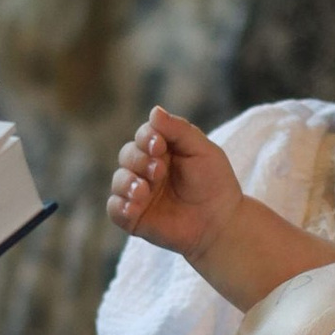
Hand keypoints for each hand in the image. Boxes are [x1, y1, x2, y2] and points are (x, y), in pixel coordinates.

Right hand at [108, 104, 244, 262]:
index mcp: (162, 150)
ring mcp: (138, 194)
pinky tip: (134, 207)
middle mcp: (146, 170)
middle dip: (139, 160)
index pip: (143, 135)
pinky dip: (120, 206)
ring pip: (118, 180)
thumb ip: (178, 129)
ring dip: (127, 182)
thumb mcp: (202, 150)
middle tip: (159, 171)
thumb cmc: (214, 183)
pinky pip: (114, 209)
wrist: (220, 223)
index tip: (159, 146)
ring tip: (144, 190)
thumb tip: (154, 111)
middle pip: (127, 155)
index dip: (146, 138)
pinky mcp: (133, 217)